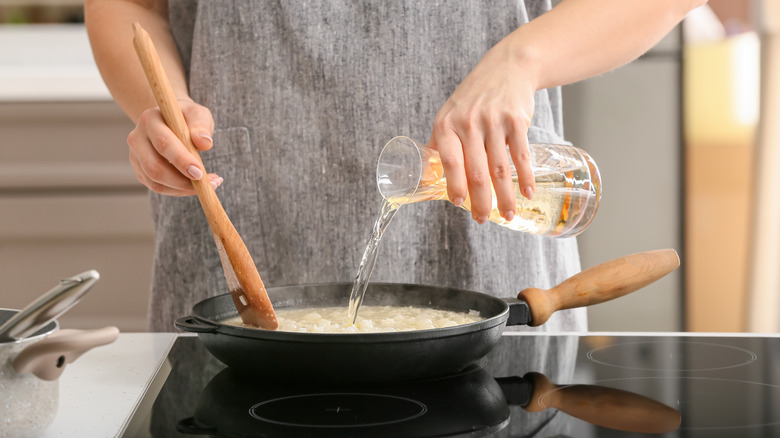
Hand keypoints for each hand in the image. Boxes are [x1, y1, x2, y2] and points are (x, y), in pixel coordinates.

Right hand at [127, 99, 221, 195]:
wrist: (171, 122)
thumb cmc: (186, 117)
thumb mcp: (197, 114)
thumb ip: (201, 126)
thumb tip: (205, 143)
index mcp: (150, 120)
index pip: (164, 144)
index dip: (181, 160)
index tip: (200, 173)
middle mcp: (137, 138)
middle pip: (155, 168)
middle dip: (182, 181)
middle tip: (209, 184)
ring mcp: (136, 156)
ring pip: (156, 181)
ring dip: (183, 189)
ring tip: (208, 185)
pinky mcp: (140, 170)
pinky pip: (158, 187)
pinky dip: (179, 190)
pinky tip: (195, 186)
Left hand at [429, 42, 536, 223]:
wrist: (507, 67)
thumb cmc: (474, 96)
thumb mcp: (449, 114)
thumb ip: (440, 144)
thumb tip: (427, 177)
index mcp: (446, 125)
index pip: (450, 163)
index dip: (455, 187)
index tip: (460, 205)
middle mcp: (468, 123)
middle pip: (477, 172)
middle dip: (481, 202)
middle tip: (482, 219)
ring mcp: (493, 122)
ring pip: (500, 169)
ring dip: (505, 197)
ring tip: (507, 215)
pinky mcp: (516, 121)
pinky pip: (521, 156)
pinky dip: (526, 177)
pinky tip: (527, 193)